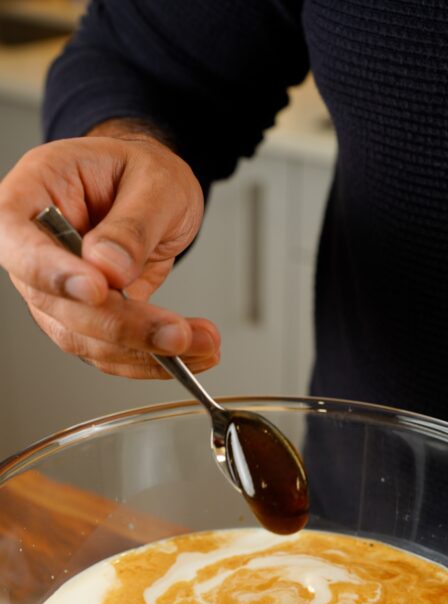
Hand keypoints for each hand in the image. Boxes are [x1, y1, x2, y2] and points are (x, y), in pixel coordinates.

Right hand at [0, 126, 219, 377]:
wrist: (152, 194)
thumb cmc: (142, 172)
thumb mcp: (154, 181)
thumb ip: (133, 224)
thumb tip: (109, 268)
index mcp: (34, 192)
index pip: (15, 236)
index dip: (49, 270)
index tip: (97, 289)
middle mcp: (35, 247)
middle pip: (58, 304)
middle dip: (123, 326)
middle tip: (178, 333)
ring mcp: (57, 291)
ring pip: (86, 339)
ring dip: (146, 351)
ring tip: (203, 342)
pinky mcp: (86, 321)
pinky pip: (111, 352)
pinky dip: (153, 361)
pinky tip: (194, 354)